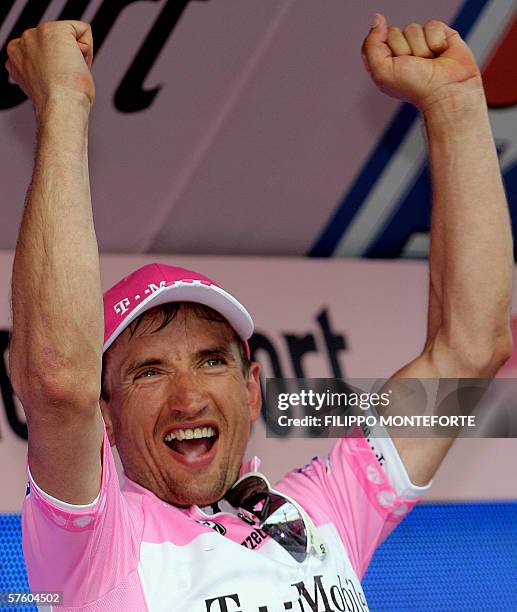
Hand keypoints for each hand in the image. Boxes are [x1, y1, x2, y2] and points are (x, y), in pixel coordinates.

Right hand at [5, 21, 94, 116]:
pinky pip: (83, 30)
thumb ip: (46, 69)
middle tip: (64, 79)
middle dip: (69, 59)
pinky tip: (76, 64)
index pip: (49, 50)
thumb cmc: (59, 104)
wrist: (61, 108)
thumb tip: (58, 66)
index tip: (57, 82)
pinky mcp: (53, 29)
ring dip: (77, 55)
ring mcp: (35, 34)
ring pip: (72, 36)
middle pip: (60, 42)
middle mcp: (22, 43)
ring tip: (69, 73)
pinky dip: (87, 48)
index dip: (61, 67)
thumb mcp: (46, 84)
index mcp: (18, 57)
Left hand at [362, 14, 480, 110]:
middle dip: (403, 49)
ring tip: (428, 63)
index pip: (375, 40)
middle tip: (414, 66)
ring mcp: (420, 42)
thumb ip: (371, 45)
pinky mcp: (439, 35)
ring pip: (412, 28)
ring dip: (420, 48)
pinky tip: (440, 54)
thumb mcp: (381, 71)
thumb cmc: (415, 87)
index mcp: (385, 62)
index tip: (394, 66)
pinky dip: (435, 41)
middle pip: (393, 32)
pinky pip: (431, 25)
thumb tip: (377, 19)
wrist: (445, 90)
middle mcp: (401, 52)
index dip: (384, 51)